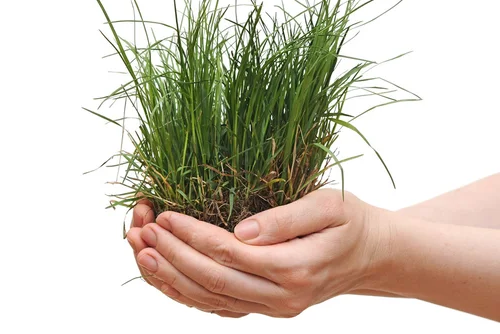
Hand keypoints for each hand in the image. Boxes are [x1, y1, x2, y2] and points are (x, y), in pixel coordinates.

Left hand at [132, 189, 391, 317]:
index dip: (193, 234)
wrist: (374, 255)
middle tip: (142, 233)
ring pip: (211, 299)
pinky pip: (220, 307)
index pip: (230, 252)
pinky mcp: (267, 308)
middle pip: (213, 279)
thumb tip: (241, 230)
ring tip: (142, 253)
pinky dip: (188, 294)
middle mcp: (282, 297)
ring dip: (172, 278)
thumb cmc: (352, 221)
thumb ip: (286, 218)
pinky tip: (166, 277)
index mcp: (296, 267)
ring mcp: (274, 308)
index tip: (165, 214)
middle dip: (173, 255)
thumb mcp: (328, 206)